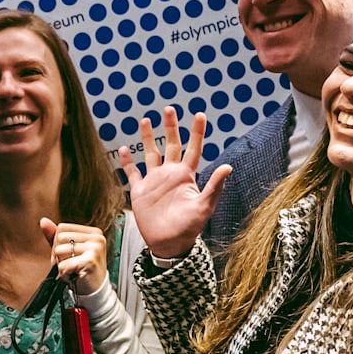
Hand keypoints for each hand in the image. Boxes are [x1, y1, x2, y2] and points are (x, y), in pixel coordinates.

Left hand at [41, 219, 110, 295]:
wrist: (95, 292)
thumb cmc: (82, 270)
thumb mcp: (69, 250)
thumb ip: (55, 235)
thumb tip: (43, 221)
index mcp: (93, 232)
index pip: (62, 228)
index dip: (58, 243)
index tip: (67, 255)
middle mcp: (96, 237)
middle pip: (60, 237)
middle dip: (58, 254)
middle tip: (69, 264)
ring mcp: (95, 248)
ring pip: (59, 250)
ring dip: (61, 264)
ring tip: (72, 269)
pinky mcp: (90, 260)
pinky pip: (63, 264)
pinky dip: (64, 273)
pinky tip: (74, 275)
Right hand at [116, 108, 231, 259]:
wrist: (168, 244)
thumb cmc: (189, 228)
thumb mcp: (204, 206)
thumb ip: (214, 186)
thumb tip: (228, 167)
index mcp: (186, 176)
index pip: (193, 148)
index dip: (197, 132)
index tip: (199, 114)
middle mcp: (170, 174)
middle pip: (171, 144)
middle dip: (170, 127)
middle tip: (168, 109)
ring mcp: (155, 181)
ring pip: (151, 154)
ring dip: (148, 138)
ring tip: (145, 120)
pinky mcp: (140, 191)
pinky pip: (133, 173)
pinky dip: (127, 162)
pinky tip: (124, 150)